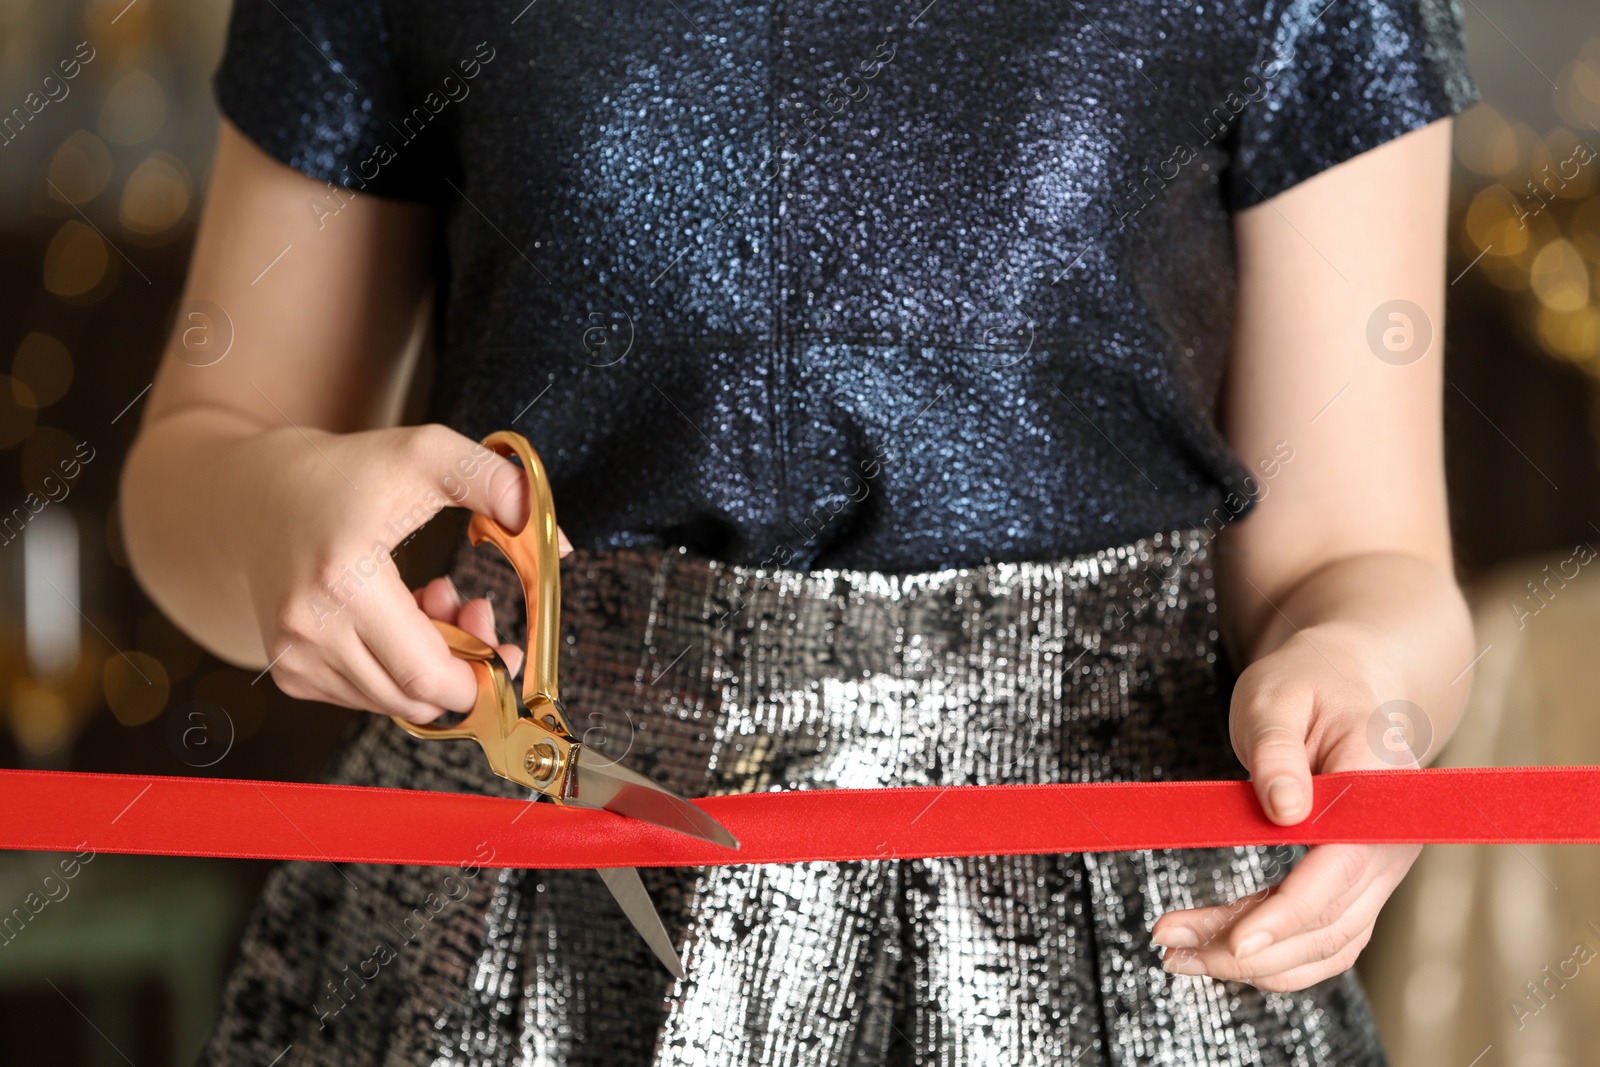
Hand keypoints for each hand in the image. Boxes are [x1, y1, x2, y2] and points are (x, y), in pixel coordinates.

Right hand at [219, 422, 570, 722]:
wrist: (255, 493)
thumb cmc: (348, 473)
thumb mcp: (429, 455)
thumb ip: (500, 485)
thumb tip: (558, 545)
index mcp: (343, 581)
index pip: (427, 677)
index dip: (481, 678)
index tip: (507, 649)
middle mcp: (308, 629)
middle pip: (417, 700)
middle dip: (464, 667)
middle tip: (476, 609)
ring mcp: (293, 658)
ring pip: (394, 703)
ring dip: (430, 665)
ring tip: (432, 600)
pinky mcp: (288, 673)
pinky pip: (367, 697)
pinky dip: (395, 671)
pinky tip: (396, 620)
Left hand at [1149, 624, 1422, 991]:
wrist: (1343, 685)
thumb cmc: (1306, 685)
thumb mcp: (1276, 698)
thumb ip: (1277, 750)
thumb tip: (1285, 809)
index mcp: (1379, 793)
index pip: (1338, 871)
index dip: (1286, 914)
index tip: (1233, 942)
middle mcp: (1390, 844)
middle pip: (1327, 922)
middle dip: (1247, 948)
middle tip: (1168, 946)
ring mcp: (1377, 871)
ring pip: (1325, 945)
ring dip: (1254, 964)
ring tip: (1177, 954)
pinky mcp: (1356, 885)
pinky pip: (1324, 941)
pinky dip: (1274, 958)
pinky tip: (1217, 952)